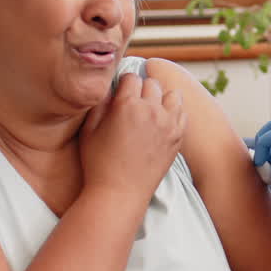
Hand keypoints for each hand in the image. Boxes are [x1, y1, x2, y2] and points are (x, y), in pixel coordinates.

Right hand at [79, 72, 185, 202]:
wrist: (120, 194)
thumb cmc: (99, 164)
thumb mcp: (89, 131)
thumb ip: (100, 104)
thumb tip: (110, 89)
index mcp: (127, 105)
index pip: (131, 77)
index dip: (123, 82)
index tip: (120, 92)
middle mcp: (151, 110)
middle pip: (151, 83)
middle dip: (141, 88)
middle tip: (132, 102)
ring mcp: (169, 123)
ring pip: (171, 94)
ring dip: (160, 97)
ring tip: (149, 109)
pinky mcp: (178, 137)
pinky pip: (182, 113)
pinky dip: (173, 112)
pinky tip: (162, 120)